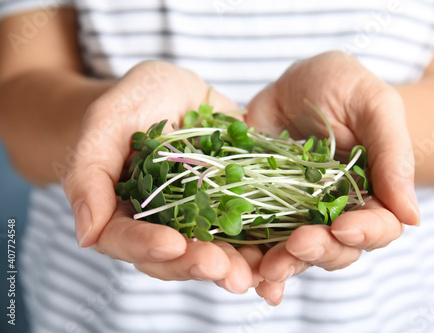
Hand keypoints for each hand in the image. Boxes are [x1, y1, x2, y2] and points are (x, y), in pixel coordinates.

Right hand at [62, 61, 261, 292]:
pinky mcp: (232, 206)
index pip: (126, 240)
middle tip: (224, 270)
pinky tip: (281, 257)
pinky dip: (265, 248)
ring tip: (256, 275)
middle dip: (199, 264)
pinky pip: (248, 232)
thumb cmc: (134, 101)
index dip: (146, 246)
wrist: (176, 93)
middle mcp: (161, 223)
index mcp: (123, 211)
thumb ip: (89, 172)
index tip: (172, 245)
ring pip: (214, 252)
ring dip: (236, 267)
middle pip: (174, 257)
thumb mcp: (107, 121)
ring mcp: (199, 218)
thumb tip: (86, 236)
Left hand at [246, 51, 419, 304]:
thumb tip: (412, 218)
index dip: (366, 233)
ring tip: (268, 268)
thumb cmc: (343, 85)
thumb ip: (393, 155)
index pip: (380, 227)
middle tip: (298, 243)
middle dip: (321, 251)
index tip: (343, 226)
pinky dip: (256, 262)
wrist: (296, 83)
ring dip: (287, 265)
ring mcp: (300, 214)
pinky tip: (251, 276)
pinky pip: (263, 241)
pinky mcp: (266, 210)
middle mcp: (338, 211)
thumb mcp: (373, 105)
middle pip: (338, 248)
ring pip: (300, 253)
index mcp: (372, 192)